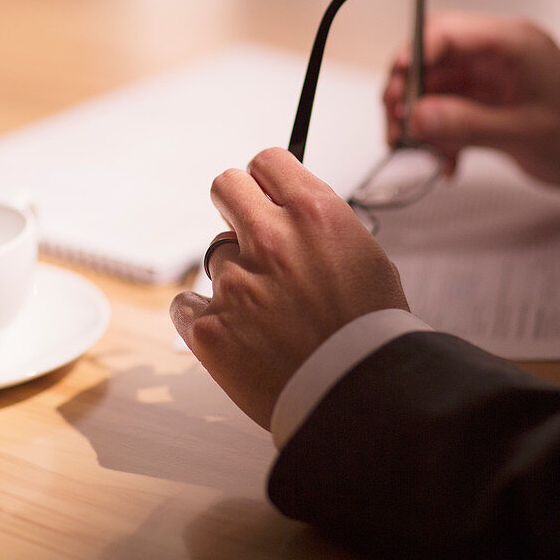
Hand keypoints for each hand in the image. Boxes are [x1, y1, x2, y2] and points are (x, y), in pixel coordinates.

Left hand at [170, 147, 407, 429]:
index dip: (268, 179)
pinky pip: (187, 303)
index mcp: (315, 215)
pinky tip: (236, 335)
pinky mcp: (210, 327)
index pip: (267, 161)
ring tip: (267, 313)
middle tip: (251, 234)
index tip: (269, 193)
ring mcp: (236, 283)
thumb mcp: (367, 259)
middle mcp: (271, 239)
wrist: (358, 397)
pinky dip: (205, 317)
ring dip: (235, 275)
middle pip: (225, 185)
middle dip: (236, 205)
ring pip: (215, 256)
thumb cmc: (371, 334)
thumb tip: (295, 208)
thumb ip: (324, 226)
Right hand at [384, 12, 559, 189]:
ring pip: (434, 90)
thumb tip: (416, 117)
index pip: (445, 33)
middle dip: (407, 95)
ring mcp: (491, 79)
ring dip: (420, 122)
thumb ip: (468, 124)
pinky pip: (448, 113)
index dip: (412, 58)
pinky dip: (439, 137)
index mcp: (512, 44)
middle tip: (397, 130)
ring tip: (418, 153)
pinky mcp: (488, 102)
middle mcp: (496, 55)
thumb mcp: (526, 133)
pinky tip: (446, 163)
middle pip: (430, 61)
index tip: (396, 94)